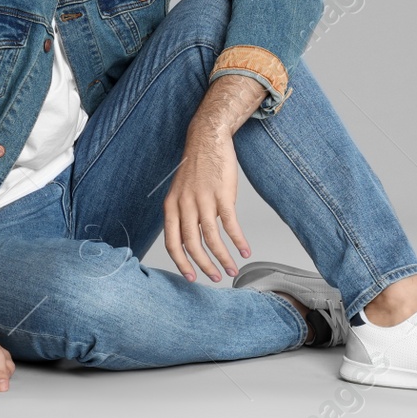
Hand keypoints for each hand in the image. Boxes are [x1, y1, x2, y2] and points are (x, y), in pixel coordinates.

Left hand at [162, 126, 249, 281]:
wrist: (207, 139)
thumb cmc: (196, 168)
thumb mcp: (180, 192)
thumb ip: (184, 215)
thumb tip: (193, 241)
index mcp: (171, 206)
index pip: (172, 243)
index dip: (181, 263)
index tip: (191, 277)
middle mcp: (184, 205)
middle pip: (192, 244)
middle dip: (203, 265)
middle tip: (214, 278)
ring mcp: (204, 200)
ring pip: (212, 238)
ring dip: (223, 258)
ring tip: (232, 270)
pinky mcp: (223, 194)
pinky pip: (230, 224)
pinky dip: (238, 241)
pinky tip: (245, 251)